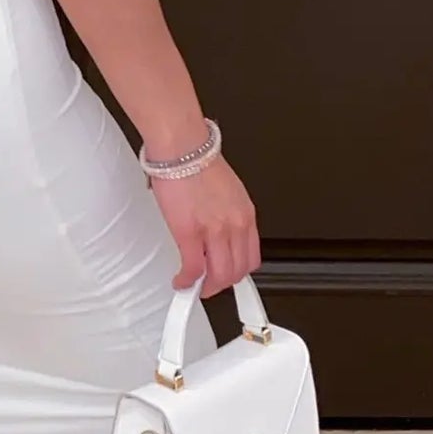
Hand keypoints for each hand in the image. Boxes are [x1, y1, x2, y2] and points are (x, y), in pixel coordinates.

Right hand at [147, 154, 257, 293]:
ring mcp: (214, 231)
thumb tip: (217, 230)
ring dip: (207, 286)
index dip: (239, 273)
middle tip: (210, 285)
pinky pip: (193, 269)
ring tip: (196, 285)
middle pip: (237, 271)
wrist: (183, 147)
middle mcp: (235, 224)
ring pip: (219, 275)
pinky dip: (187, 281)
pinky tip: (181, 281)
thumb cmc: (198, 161)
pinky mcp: (189, 233)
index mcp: (246, 214)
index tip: (229, 276)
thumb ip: (227, 214)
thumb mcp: (227, 191)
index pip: (251, 257)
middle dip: (222, 284)